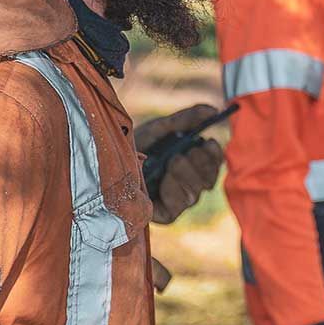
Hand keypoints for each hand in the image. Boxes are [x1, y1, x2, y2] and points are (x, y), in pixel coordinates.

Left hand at [134, 104, 226, 222]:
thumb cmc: (137, 145)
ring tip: (174, 160)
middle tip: (190, 151)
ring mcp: (178, 200)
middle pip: (209, 180)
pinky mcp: (165, 214)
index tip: (209, 142)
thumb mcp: (161, 128)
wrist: (108, 160)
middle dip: (202, 164)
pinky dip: (174, 191)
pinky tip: (165, 179)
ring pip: (196, 192)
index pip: (215, 164)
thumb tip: (213, 110)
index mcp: (194, 163)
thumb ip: (186, 118)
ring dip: (187, 174)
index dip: (215, 155)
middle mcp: (189, 184)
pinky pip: (178, 205)